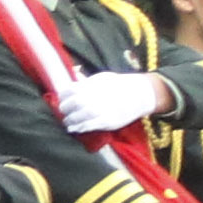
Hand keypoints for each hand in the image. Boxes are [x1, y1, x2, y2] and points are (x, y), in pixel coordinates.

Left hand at [53, 69, 168, 136]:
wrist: (140, 94)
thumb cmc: (119, 85)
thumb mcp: (102, 78)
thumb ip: (87, 80)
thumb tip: (74, 74)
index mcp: (92, 85)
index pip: (70, 91)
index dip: (63, 96)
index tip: (62, 99)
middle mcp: (95, 97)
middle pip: (72, 104)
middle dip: (65, 108)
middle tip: (63, 111)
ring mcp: (101, 110)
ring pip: (78, 117)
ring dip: (70, 120)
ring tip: (67, 122)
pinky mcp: (107, 121)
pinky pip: (89, 126)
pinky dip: (79, 128)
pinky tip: (74, 129)